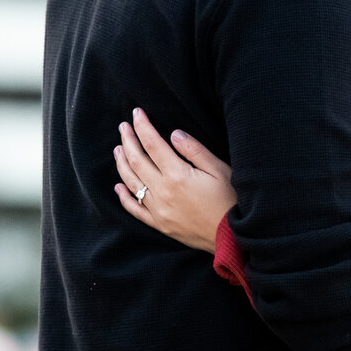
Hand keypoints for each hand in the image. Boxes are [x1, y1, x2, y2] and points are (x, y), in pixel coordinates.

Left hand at [115, 108, 236, 252]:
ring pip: (132, 182)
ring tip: (118, 149)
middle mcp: (163, 191)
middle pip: (137, 161)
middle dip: (128, 140)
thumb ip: (195, 151)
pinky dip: (124, 197)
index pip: (153, 144)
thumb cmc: (231, 201)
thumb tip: (174, 133)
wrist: (232, 238)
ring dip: (122, 163)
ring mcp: (158, 209)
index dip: (143, 127)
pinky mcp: (159, 224)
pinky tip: (119, 186)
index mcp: (177, 175)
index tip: (136, 113)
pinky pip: (135, 209)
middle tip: (123, 126)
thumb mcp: (220, 170)